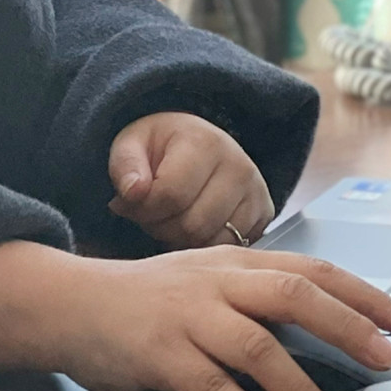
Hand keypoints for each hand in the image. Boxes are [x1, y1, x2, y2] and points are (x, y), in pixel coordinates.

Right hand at [0, 240, 390, 390]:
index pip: (309, 268)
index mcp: (231, 262)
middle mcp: (214, 281)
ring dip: (302, 386)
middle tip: (389, 359)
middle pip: (293, 295)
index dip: (361, 293)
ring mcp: (186, 316)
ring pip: (256, 345)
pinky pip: (212, 386)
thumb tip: (323, 331)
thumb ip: (252, 298)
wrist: (69, 301)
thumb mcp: (203, 282)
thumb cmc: (146, 299)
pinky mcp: (160, 353)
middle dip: (348, 327)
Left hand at [107, 110, 273, 247]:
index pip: (170, 195)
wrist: (194, 143)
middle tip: (150, 212)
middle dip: (160, 226)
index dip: (142, 208)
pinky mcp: (264, 213)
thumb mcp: (131, 146)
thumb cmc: (160, 147)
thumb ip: (125, 167)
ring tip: (170, 216)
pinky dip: (203, 244)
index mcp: (204, 142)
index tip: (131, 202)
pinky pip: (229, 247)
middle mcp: (238, 165)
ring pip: (210, 240)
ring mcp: (256, 191)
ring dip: (180, 239)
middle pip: (191, 224)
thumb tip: (133, 192)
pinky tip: (191, 224)